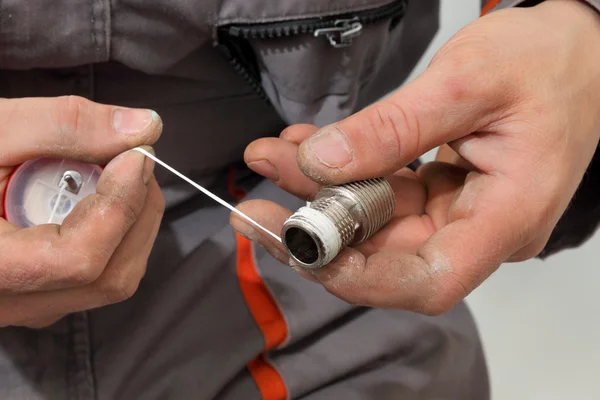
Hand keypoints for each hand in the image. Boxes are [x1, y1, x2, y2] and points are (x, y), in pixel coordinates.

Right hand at [0, 96, 163, 327]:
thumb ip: (63, 125)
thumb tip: (144, 126)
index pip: (80, 259)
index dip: (120, 204)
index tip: (134, 154)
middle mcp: (9, 303)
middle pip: (111, 276)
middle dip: (137, 209)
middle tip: (131, 158)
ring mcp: (27, 308)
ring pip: (113, 281)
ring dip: (132, 221)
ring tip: (112, 173)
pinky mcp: (40, 298)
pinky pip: (100, 277)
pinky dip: (117, 234)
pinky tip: (96, 197)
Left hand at [232, 0, 599, 313]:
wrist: (579, 47)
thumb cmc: (547, 60)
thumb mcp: (467, 82)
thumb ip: (393, 128)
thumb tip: (321, 163)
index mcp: (508, 216)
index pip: (427, 280)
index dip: (358, 277)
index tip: (298, 246)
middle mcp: (482, 227)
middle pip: (388, 253)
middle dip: (318, 225)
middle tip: (258, 201)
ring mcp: (462, 211)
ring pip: (378, 220)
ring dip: (321, 192)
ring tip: (272, 156)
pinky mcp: (445, 191)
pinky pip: (386, 192)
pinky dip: (347, 170)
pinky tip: (309, 147)